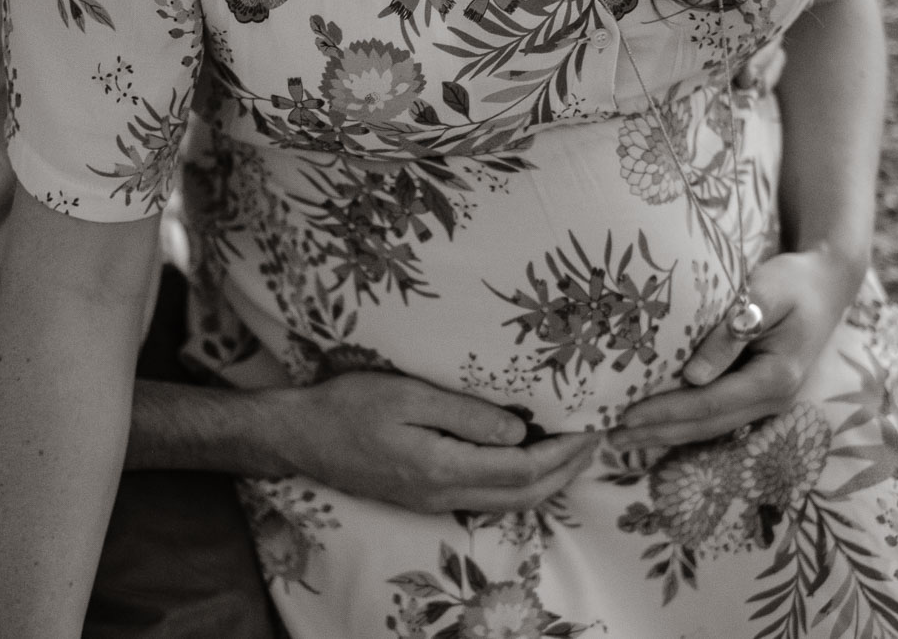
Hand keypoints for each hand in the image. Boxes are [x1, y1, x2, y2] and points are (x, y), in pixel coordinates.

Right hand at [269, 371, 599, 513]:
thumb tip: (519, 432)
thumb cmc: (348, 406)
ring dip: (548, 481)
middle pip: (523, 495)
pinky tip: (529, 460)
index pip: (521, 469)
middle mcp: (442, 494)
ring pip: (508, 503)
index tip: (590, 427)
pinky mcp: (425, 497)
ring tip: (574, 451)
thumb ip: (465, 414)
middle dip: (567, 471)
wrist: (300, 437)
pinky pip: (488, 499)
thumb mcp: (407, 395)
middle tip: (597, 440)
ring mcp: (434, 501)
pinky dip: (521, 483)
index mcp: (441, 468)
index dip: (564, 452)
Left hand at [609, 248, 863, 450]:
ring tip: (622, 438)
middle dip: (658, 433)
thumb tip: (693, 376)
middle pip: (707, 425)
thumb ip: (731, 333)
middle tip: (610, 438)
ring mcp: (767, 401)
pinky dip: (683, 423)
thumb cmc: (793, 282)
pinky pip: (716, 416)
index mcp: (776, 378)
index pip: (710, 403)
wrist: (826, 285)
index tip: (626, 414)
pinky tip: (654, 425)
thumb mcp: (763, 295)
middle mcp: (773, 400)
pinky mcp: (757, 394)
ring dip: (666, 434)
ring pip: (710, 427)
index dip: (667, 411)